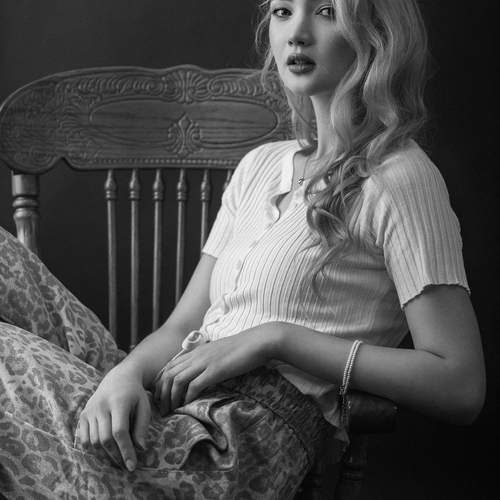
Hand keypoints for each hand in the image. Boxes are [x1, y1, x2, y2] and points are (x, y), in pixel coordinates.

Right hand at [76, 366, 150, 471]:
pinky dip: (92, 448)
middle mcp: (101, 405)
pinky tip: (103, 451)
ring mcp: (90, 410)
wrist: (119, 378)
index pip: (120, 431)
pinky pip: (84, 438)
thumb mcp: (144, 406)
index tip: (132, 465)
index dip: (125, 450)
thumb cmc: (135, 394)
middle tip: (124, 465)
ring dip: (105, 454)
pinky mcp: (83, 415)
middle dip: (115, 455)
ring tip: (116, 458)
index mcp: (118, 402)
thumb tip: (140, 448)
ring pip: (94, 441)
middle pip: (105, 439)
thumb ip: (142, 426)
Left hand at [154, 323, 279, 415]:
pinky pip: (194, 385)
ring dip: (172, 398)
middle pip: (168, 374)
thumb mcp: (219, 353)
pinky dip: (187, 397)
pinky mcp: (215, 370)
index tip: (161, 397)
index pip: (169, 366)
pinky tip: (187, 405)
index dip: (161, 382)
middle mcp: (197, 356)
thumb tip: (202, 375)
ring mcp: (205, 362)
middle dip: (162, 394)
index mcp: (197, 351)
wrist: (258, 341)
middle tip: (162, 409)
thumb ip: (207, 361)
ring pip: (177, 380)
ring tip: (171, 411)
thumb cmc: (242, 349)